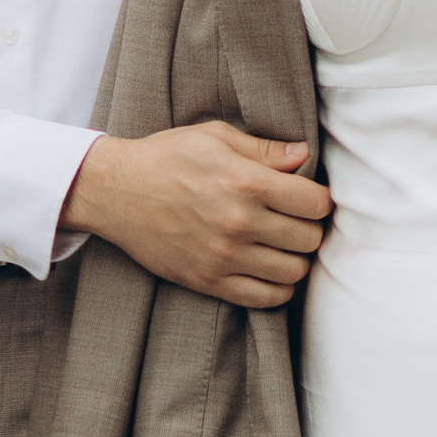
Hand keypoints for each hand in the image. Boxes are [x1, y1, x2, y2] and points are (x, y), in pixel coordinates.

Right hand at [61, 120, 330, 306]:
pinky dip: (278, 288)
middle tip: (296, 220)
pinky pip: (265, 299)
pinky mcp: (209, 281)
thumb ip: (263, 149)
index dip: (319, 199)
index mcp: (245, 181)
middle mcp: (239, 222)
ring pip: (293, 272)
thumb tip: (304, 156)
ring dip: (295, 259)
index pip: (315, 203)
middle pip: (309, 239)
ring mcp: (224, 257)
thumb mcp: (214, 137)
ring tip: (283, 245)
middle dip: (310, 228)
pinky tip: (269, 269)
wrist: (116, 191)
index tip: (309, 197)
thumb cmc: (166, 157)